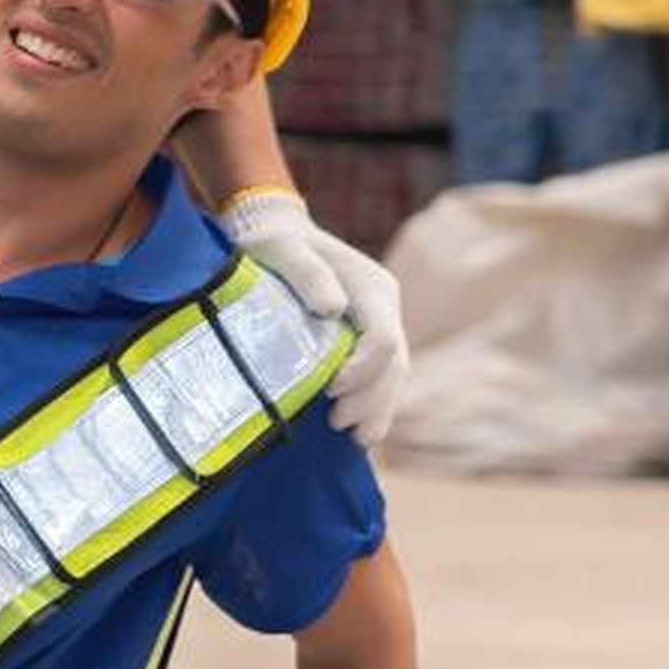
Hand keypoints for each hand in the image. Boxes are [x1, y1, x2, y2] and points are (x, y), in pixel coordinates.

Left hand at [219, 189, 409, 442]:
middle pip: (395, 363)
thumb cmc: (272, 240)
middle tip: (339, 426)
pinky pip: (381, 373)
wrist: (276, 230)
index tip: (330, 389)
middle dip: (372, 399)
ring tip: (356, 438)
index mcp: (372, 287)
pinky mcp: (367, 334)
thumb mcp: (279, 247)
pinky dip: (374, 401)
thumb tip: (332, 308)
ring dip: (378, 408)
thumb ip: (307, 273)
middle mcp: (384, 305)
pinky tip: (360, 428)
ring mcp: (380, 320)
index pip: (383, 339)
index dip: (363, 370)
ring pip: (394, 373)